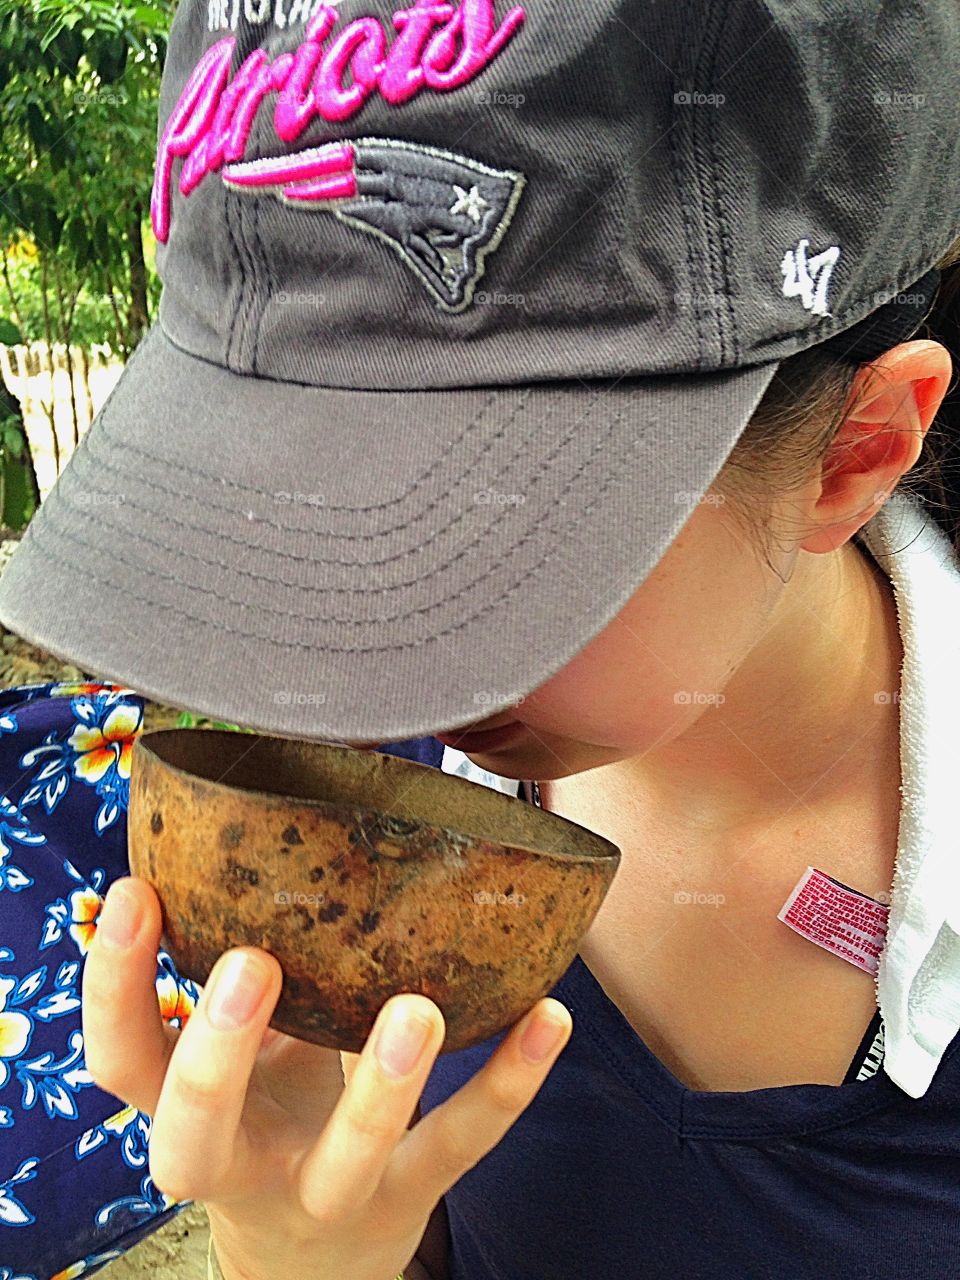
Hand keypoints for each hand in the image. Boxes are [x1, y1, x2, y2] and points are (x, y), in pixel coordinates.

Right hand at [82, 876, 572, 1279]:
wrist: (311, 1260)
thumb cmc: (267, 1118)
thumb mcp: (239, 1058)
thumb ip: (244, 975)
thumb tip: (258, 826)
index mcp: (182, 1117)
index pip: (120, 1061)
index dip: (112, 986)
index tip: (134, 894)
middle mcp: (242, 1165)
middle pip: (199, 1132)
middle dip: (218, 1054)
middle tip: (250, 963)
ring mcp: (330, 1192)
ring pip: (349, 1155)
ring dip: (383, 1085)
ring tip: (417, 1011)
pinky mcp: (411, 1197)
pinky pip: (463, 1143)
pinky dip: (509, 1080)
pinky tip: (550, 1015)